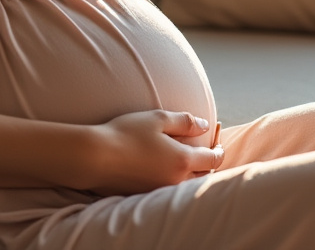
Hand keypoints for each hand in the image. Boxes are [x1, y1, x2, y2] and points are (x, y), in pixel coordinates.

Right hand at [80, 110, 224, 195]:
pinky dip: (172, 180)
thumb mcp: (158, 119)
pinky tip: (162, 169)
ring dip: (190, 174)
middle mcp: (176, 180)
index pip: (213, 160)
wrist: (95, 157)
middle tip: (204, 152)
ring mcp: (160, 190)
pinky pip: (167, 189)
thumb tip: (205, 126)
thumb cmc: (126, 133)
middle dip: (206, 164)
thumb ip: (185, 121)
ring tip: (184, 160)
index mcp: (183, 160)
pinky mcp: (146, 195)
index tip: (218, 145)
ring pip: (186, 185)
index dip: (219, 151)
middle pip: (203, 176)